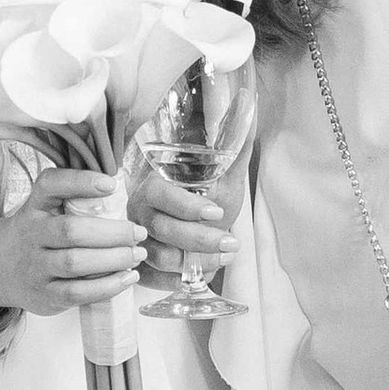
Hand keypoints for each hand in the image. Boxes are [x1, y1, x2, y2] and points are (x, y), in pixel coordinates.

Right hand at [0, 169, 145, 316]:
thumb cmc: (35, 232)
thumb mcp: (44, 205)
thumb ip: (73, 192)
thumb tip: (118, 185)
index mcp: (34, 207)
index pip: (50, 186)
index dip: (80, 182)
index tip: (111, 184)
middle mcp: (31, 235)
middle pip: (71, 231)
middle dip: (112, 232)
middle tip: (139, 233)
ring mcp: (35, 268)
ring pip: (74, 263)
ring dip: (113, 259)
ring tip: (138, 255)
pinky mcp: (44, 296)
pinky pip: (77, 293)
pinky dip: (107, 286)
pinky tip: (127, 278)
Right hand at [130, 157, 242, 280]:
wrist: (199, 228)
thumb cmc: (209, 201)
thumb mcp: (224, 178)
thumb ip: (235, 149)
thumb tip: (250, 107)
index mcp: (154, 187)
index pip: (162, 195)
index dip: (188, 206)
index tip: (217, 213)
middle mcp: (140, 214)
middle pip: (162, 230)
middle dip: (200, 239)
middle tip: (231, 243)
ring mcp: (137, 241)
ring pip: (159, 257)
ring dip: (195, 262)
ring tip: (223, 257)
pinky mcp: (139, 267)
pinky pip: (152, 280)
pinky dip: (176, 282)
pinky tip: (198, 275)